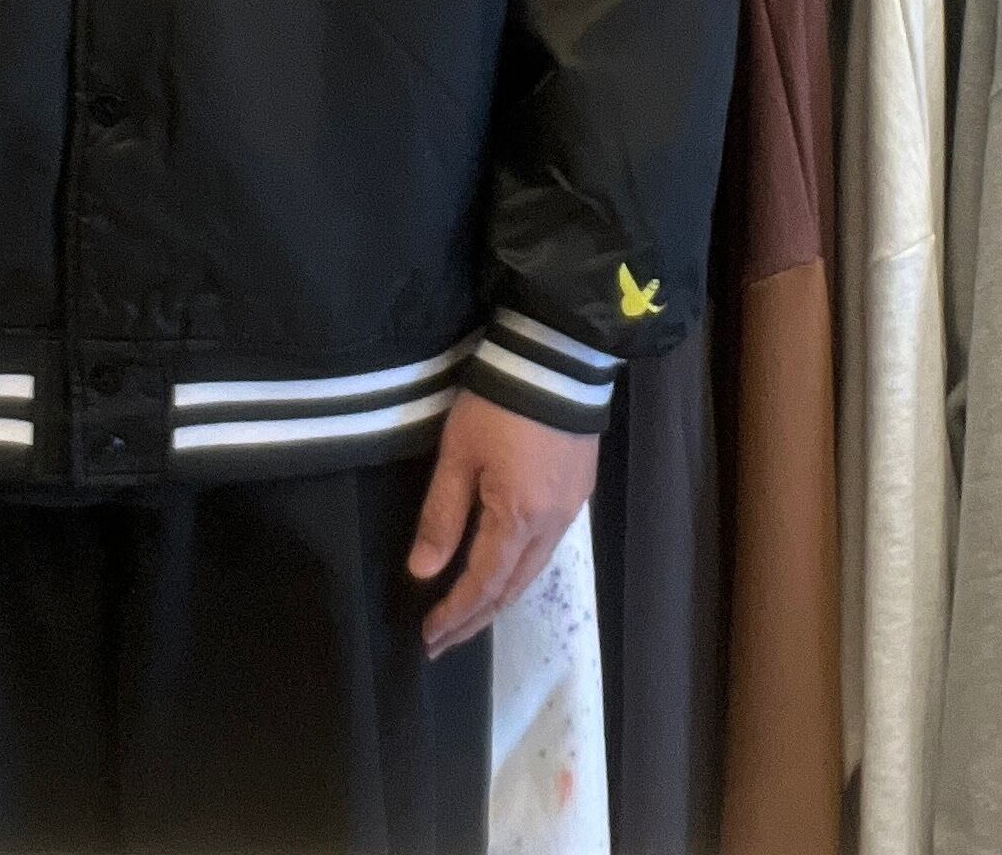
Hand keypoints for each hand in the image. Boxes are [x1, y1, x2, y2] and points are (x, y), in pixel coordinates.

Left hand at [406, 391, 598, 658]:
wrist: (558, 360)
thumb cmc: (499, 405)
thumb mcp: (459, 455)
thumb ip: (442, 516)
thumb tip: (424, 573)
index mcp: (517, 520)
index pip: (482, 585)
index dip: (455, 615)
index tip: (429, 638)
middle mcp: (550, 526)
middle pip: (510, 589)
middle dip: (475, 619)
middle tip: (443, 641)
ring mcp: (569, 511)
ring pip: (531, 572)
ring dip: (498, 599)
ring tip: (469, 616)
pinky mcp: (577, 493)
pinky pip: (545, 550)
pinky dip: (519, 572)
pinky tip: (503, 571)